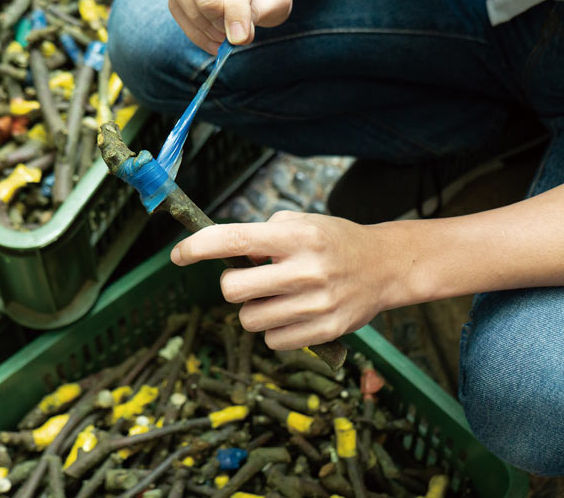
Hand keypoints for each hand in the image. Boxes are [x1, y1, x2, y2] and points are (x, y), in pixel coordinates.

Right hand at [163, 0, 294, 53]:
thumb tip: (237, 35)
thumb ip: (262, 10)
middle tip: (228, 33)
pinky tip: (212, 41)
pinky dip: (192, 27)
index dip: (237, 7)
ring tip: (222, 39)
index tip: (240, 37)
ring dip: (198, 19)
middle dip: (210, 6)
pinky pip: (173, 1)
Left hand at [171, 211, 395, 349]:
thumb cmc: (335, 241)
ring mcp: (316, 304)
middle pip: (233, 289)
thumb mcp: (303, 222)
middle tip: (252, 278)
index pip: (234, 240)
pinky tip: (294, 314)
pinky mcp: (325, 331)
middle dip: (234, 284)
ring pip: (250, 319)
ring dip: (255, 309)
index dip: (198, 247)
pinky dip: (275, 329)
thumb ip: (262, 235)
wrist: (385, 267)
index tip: (178, 254)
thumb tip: (226, 257)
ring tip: (278, 296)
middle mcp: (307, 270)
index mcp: (297, 236)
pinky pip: (273, 340)